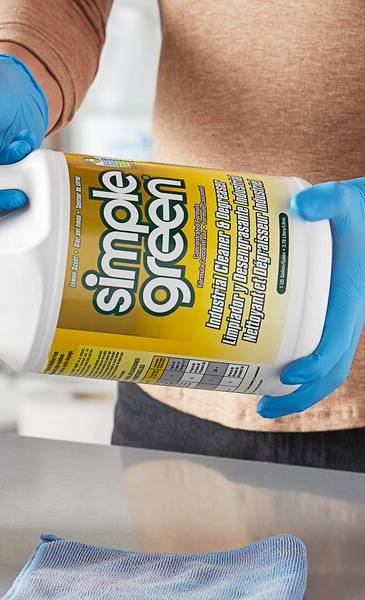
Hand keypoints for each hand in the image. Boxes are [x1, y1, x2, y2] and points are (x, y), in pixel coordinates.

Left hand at [258, 177, 364, 417]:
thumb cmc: (360, 212)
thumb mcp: (351, 199)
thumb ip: (332, 198)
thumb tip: (304, 203)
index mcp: (351, 298)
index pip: (337, 341)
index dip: (315, 363)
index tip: (287, 375)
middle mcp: (346, 316)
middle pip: (330, 370)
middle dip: (299, 395)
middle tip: (262, 408)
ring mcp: (336, 319)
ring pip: (322, 367)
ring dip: (295, 391)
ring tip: (259, 401)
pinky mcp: (325, 316)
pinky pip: (314, 351)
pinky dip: (294, 367)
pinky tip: (265, 369)